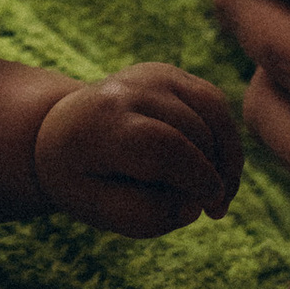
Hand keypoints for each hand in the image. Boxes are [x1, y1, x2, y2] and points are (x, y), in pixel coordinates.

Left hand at [34, 65, 244, 234]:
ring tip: (218, 195)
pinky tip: (216, 170)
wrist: (61, 131)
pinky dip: (225, 139)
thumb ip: (145, 215)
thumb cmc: (82, 177)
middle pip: (194, 132)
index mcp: (99, 124)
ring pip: (213, 113)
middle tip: (209, 210)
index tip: (211, 210)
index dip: (198, 179)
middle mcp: (126, 89)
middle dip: (212, 175)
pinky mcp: (168, 73)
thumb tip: (195, 205)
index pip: (163, 147)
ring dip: (227, 158)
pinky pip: (215, 104)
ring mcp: (149, 75)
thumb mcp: (98, 209)